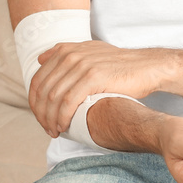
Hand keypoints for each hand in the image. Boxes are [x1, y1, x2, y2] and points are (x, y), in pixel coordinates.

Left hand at [29, 40, 167, 137]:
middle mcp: (70, 55)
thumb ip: (66, 52)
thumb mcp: (91, 51)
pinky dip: (62, 117)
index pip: (38, 80)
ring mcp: (81, 65)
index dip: (35, 103)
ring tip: (54, 131)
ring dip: (50, 119)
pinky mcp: (93, 77)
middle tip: (47, 129)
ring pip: (54, 98)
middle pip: (43, 91)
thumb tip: (40, 58)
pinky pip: (68, 102)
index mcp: (66, 50)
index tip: (41, 118)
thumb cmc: (119, 65)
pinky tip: (64, 127)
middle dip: (41, 114)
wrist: (147, 67)